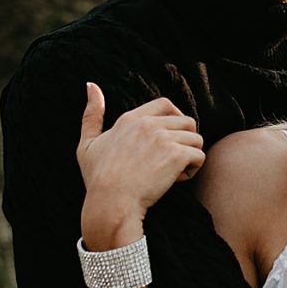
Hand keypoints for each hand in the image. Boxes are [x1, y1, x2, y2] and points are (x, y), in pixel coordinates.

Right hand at [77, 87, 204, 243]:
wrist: (111, 203)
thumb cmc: (98, 179)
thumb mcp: (87, 144)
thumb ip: (91, 115)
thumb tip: (91, 84)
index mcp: (131, 118)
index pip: (166, 104)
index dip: (176, 119)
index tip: (172, 138)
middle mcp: (148, 124)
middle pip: (187, 122)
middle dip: (184, 141)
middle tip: (171, 162)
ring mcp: (163, 138)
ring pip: (196, 139)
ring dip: (189, 156)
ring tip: (173, 172)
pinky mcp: (176, 155)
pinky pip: (199, 156)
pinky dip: (192, 170)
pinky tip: (176, 181)